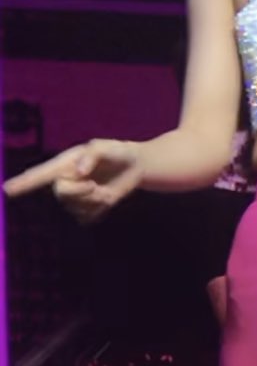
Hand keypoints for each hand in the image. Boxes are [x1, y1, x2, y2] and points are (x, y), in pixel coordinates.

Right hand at [3, 139, 143, 224]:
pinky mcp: (88, 210)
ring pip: (74, 208)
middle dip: (78, 192)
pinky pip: (87, 218)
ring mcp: (76, 196)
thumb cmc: (119, 152)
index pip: (41, 174)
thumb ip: (93, 154)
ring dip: (92, 202)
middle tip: (94, 186)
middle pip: (60, 193)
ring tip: (103, 190)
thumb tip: (79, 171)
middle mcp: (66, 180)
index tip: (7, 190)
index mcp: (65, 163)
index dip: (24, 182)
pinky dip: (99, 211)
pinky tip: (106, 199)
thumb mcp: (109, 147)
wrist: (135, 167)